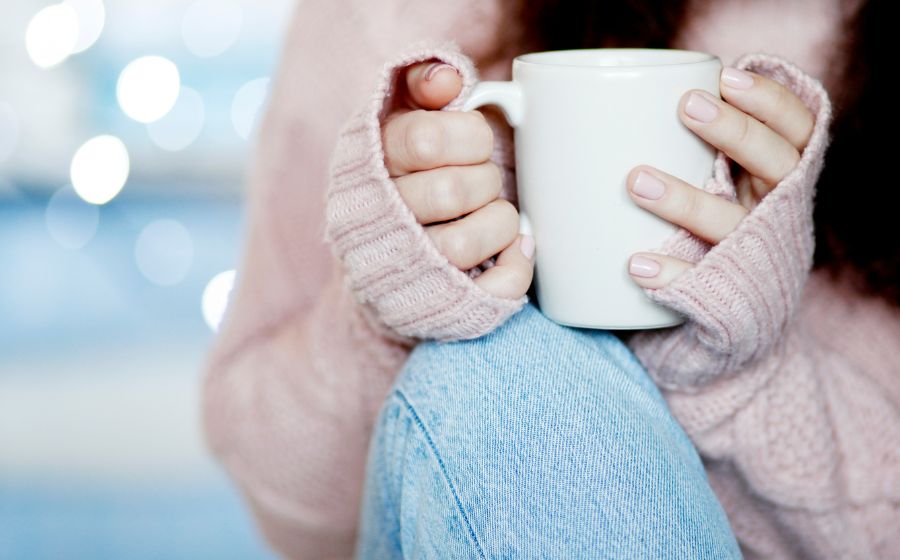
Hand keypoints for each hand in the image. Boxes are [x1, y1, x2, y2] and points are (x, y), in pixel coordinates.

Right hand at [381, 61, 534, 299]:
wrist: (381, 254)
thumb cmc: (406, 173)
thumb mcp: (402, 115)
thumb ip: (421, 83)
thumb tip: (449, 78)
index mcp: (371, 164)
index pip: (426, 138)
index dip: (469, 136)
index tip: (475, 141)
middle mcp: (380, 220)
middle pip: (452, 191)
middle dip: (485, 180)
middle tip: (483, 181)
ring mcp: (408, 268)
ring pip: (464, 243)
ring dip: (499, 222)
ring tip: (493, 214)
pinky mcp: (439, 304)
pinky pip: (493, 289)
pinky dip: (517, 265)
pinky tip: (514, 248)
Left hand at [626, 66, 814, 287]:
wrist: (731, 319)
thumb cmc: (707, 230)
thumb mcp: (718, 186)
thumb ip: (691, 150)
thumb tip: (618, 104)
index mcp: (779, 179)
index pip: (797, 129)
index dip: (771, 102)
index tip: (726, 77)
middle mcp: (777, 213)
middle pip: (778, 165)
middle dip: (737, 132)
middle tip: (688, 106)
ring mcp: (756, 257)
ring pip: (734, 224)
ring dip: (687, 201)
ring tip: (636, 181)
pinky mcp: (732, 300)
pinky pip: (704, 287)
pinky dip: (672, 275)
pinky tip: (638, 265)